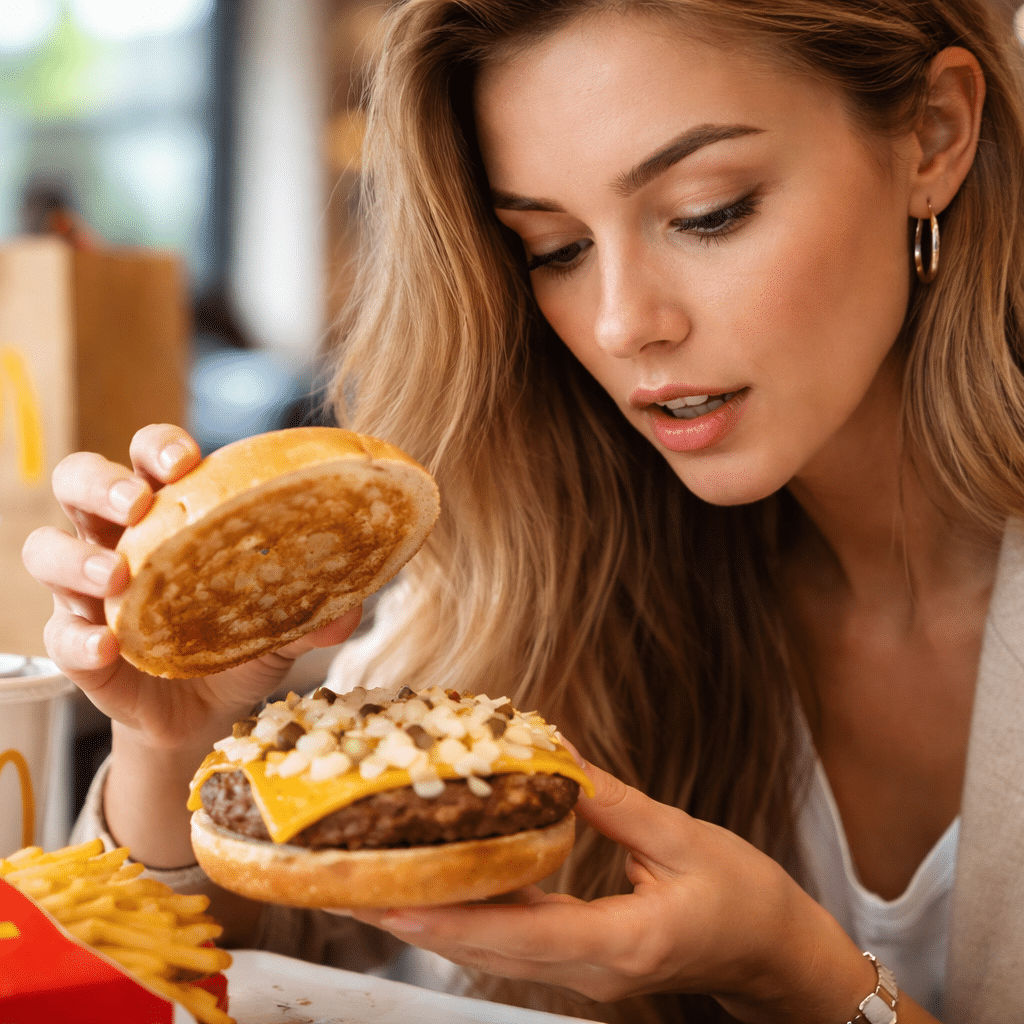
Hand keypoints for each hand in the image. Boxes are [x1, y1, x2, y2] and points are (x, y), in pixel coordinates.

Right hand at [21, 423, 362, 751]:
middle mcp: (119, 538)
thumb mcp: (281, 623)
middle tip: (137, 504)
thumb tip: (352, 606)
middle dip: (101, 483)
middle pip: (79, 482)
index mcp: (170, 512)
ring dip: (75, 558)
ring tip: (114, 577)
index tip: (185, 460)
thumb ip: (312, 611)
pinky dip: (78, 639)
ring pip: (47, 550)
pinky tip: (106, 646)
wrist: (208, 714)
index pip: (149, 457)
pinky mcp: (81, 648)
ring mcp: (89, 592)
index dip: (158, 447)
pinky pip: (59, 636)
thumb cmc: (239, 640)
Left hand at [350, 756, 877, 1022]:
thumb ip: (613, 803)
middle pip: (491, 952)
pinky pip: (518, 945)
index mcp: (624, 941)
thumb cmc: (744, 895)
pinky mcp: (585, 961)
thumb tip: (555, 760)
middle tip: (352, 888)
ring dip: (435, 923)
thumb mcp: (683, 837)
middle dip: (419, 922)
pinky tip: (444, 891)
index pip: (524, 935)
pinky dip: (473, 921)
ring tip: (378, 888)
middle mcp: (595, 969)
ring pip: (496, 955)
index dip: (453, 920)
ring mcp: (588, 973)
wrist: (775, 951)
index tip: (392, 901)